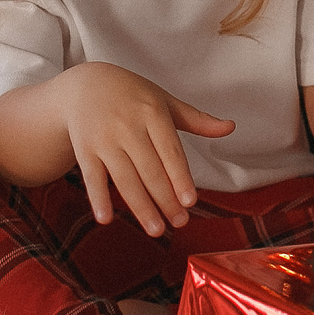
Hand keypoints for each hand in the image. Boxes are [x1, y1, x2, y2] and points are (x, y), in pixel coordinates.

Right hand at [54, 61, 236, 237]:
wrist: (83, 84)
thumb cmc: (131, 95)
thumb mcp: (163, 100)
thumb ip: (196, 119)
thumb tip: (230, 128)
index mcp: (152, 112)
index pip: (170, 151)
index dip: (180, 178)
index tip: (190, 201)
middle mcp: (128, 126)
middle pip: (150, 170)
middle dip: (165, 200)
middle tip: (180, 223)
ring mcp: (104, 138)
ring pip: (124, 178)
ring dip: (140, 207)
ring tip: (155, 230)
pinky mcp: (84, 148)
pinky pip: (92, 177)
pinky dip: (98, 198)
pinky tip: (106, 219)